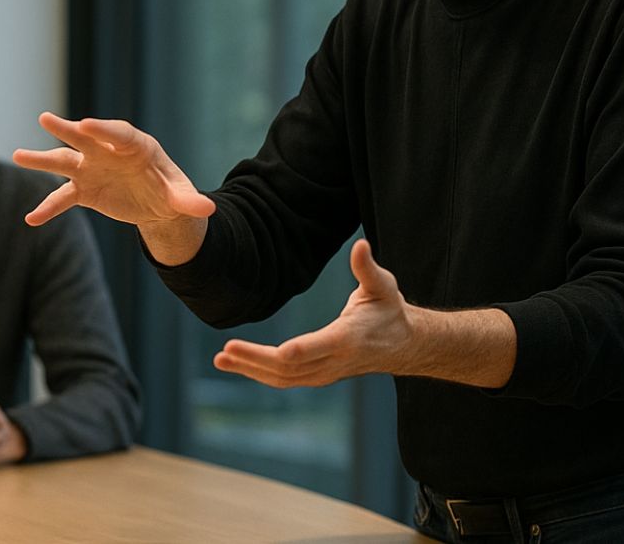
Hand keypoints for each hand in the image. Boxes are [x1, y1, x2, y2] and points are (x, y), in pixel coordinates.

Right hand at [13, 113, 214, 262]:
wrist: (156, 203)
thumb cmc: (170, 190)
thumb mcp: (181, 196)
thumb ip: (190, 202)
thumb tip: (207, 210)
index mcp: (135, 145)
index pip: (117, 133)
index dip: (102, 129)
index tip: (84, 124)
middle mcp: (107, 152)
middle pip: (85, 138)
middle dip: (66, 129)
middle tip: (46, 118)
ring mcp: (92, 169)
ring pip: (64, 161)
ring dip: (41, 159)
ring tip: (17, 155)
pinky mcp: (84, 190)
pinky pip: (62, 198)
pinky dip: (48, 208)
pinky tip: (31, 220)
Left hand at [212, 239, 416, 387]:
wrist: (402, 345)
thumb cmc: (389, 310)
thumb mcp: (384, 286)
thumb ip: (368, 268)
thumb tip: (360, 245)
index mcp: (350, 338)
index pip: (322, 346)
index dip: (301, 349)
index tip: (278, 350)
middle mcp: (335, 360)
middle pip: (292, 366)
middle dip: (257, 360)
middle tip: (226, 350)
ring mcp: (326, 373)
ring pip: (284, 377)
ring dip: (251, 369)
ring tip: (221, 360)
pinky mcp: (318, 375)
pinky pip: (285, 379)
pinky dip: (259, 374)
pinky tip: (237, 363)